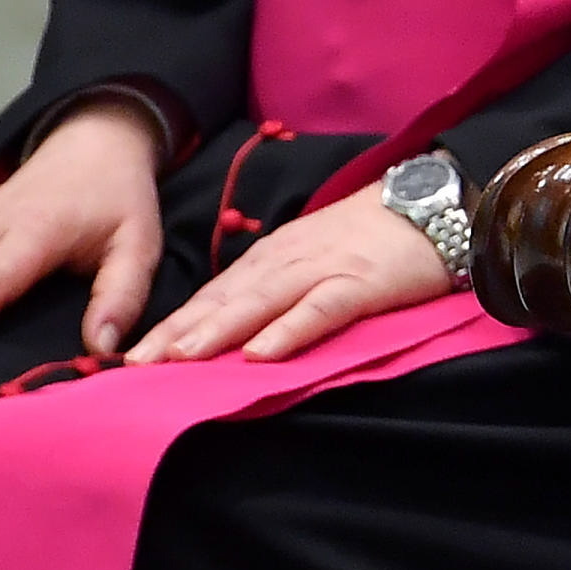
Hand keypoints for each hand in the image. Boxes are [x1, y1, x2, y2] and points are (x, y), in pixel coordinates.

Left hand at [126, 182, 450, 364]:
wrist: (438, 202)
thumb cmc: (377, 236)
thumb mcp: (316, 254)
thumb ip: (278, 286)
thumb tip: (235, 328)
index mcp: (275, 256)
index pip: (214, 294)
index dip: (173, 324)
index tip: (131, 356)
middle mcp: (288, 260)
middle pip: (225, 299)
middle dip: (178, 332)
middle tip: (134, 367)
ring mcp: (324, 268)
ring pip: (260, 302)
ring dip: (217, 330)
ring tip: (179, 359)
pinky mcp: (362, 282)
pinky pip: (320, 309)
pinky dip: (288, 330)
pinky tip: (260, 353)